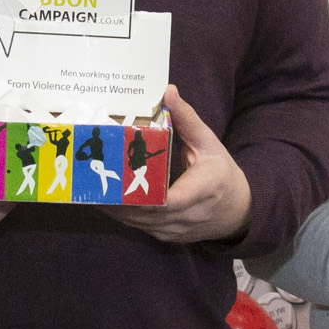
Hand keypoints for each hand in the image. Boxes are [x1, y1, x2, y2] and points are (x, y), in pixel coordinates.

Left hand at [107, 87, 251, 246]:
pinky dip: (121, 213)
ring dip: (114, 207)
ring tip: (89, 185)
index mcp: (203, 190)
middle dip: (117, 197)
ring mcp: (175, 231)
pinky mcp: (166, 236)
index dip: (142, 194)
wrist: (238, 212)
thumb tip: (168, 92)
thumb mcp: (209, 143)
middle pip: (145, 213)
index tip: (119, 176)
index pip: (169, 200)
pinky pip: (139, 226)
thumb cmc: (222, 174)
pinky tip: (104, 198)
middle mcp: (188, 216)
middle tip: (92, 175)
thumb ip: (187, 119)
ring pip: (137, 222)